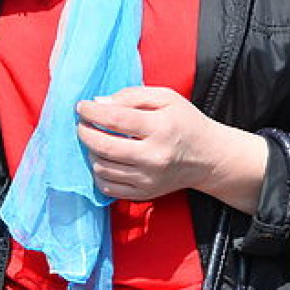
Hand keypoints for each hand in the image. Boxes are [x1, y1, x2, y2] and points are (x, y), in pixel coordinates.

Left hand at [76, 87, 266, 212]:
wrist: (208, 157)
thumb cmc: (186, 122)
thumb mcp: (166, 98)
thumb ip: (132, 95)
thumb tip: (100, 103)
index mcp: (160, 128)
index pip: (116, 119)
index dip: (92, 112)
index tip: (81, 106)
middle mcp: (154, 156)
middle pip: (105, 147)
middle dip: (85, 132)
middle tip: (81, 123)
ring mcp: (148, 179)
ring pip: (103, 168)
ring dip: (90, 151)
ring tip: (94, 139)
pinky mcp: (144, 193)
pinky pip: (108, 187)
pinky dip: (99, 172)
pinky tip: (104, 158)